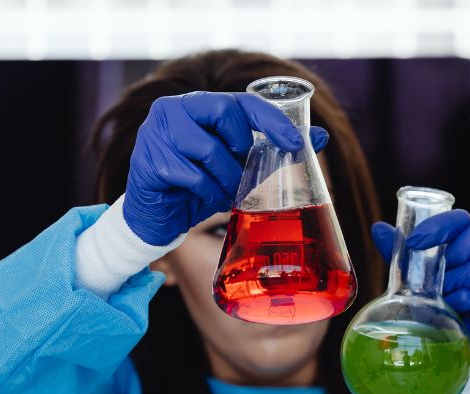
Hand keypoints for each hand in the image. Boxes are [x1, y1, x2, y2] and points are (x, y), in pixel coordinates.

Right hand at [123, 91, 328, 245]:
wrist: (159, 218)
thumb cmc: (203, 185)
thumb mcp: (243, 166)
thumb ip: (276, 150)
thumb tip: (321, 136)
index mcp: (200, 104)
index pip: (242, 100)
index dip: (271, 119)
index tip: (295, 142)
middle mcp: (174, 109)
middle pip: (224, 113)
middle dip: (243, 148)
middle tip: (244, 170)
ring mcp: (156, 132)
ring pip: (209, 149)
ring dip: (228, 178)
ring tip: (229, 191)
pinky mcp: (148, 161)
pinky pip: (192, 176)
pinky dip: (209, 193)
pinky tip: (209, 199)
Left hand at [371, 211, 469, 367]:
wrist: (466, 341)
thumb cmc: (447, 302)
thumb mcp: (419, 276)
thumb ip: (403, 254)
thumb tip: (379, 228)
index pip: (463, 219)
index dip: (440, 225)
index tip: (414, 241)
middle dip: (452, 250)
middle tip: (432, 271)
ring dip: (451, 283)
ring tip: (441, 296)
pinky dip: (457, 302)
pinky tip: (452, 309)